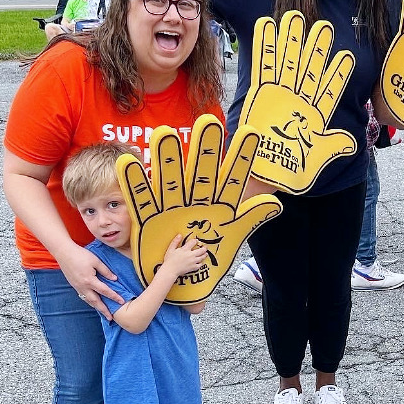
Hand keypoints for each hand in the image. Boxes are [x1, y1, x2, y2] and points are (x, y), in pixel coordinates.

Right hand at [56, 242, 123, 319]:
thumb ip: (106, 271)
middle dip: (103, 310)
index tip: (122, 301)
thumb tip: (114, 279)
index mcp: (89, 280)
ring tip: (103, 312)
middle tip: (111, 318)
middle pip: (95, 301)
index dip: (114, 297)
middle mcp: (83, 287)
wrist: (64, 253)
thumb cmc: (81, 255)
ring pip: (88, 300)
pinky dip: (90, 301)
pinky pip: (83, 296)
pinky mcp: (74, 285)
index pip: (105, 291)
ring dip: (96, 307)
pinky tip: (94, 302)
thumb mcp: (96, 261)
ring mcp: (77, 287)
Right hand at [117, 115, 281, 303]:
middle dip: (206, 149)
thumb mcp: (233, 235)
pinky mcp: (149, 219)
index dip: (242, 157)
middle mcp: (196, 199)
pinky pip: (141, 200)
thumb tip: (276, 203)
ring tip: (165, 133)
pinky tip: (127, 162)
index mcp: (219, 203)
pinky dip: (134, 183)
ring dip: (167, 158)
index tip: (251, 133)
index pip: (234, 177)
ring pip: (171, 179)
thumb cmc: (212, 254)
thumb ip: (250, 217)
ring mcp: (172, 206)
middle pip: (202, 171)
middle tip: (208, 122)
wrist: (186, 282)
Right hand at [160, 233, 209, 280]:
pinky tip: (200, 262)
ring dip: (204, 254)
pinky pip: (200, 265)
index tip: (196, 241)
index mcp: (185, 249)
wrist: (170, 270)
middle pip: (201, 250)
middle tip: (205, 247)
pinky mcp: (193, 267)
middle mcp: (190, 255)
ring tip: (206, 253)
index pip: (193, 242)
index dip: (195, 240)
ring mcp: (193, 261)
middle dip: (204, 248)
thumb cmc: (169, 261)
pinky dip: (201, 263)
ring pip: (202, 257)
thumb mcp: (171, 249)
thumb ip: (175, 241)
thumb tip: (179, 235)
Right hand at [239, 11, 356, 192]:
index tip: (348, 56)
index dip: (338, 73)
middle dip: (317, 48)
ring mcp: (280, 95)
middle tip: (324, 25)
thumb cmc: (291, 170)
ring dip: (291, 40)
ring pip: (288, 62)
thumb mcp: (318, 157)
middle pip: (310, 69)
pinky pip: (264, 66)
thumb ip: (334, 145)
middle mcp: (299, 101)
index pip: (330, 89)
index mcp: (316, 115)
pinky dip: (266, 46)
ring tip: (295, 16)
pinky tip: (268, 25)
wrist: (264, 175)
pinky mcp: (261, 94)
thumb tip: (352, 143)